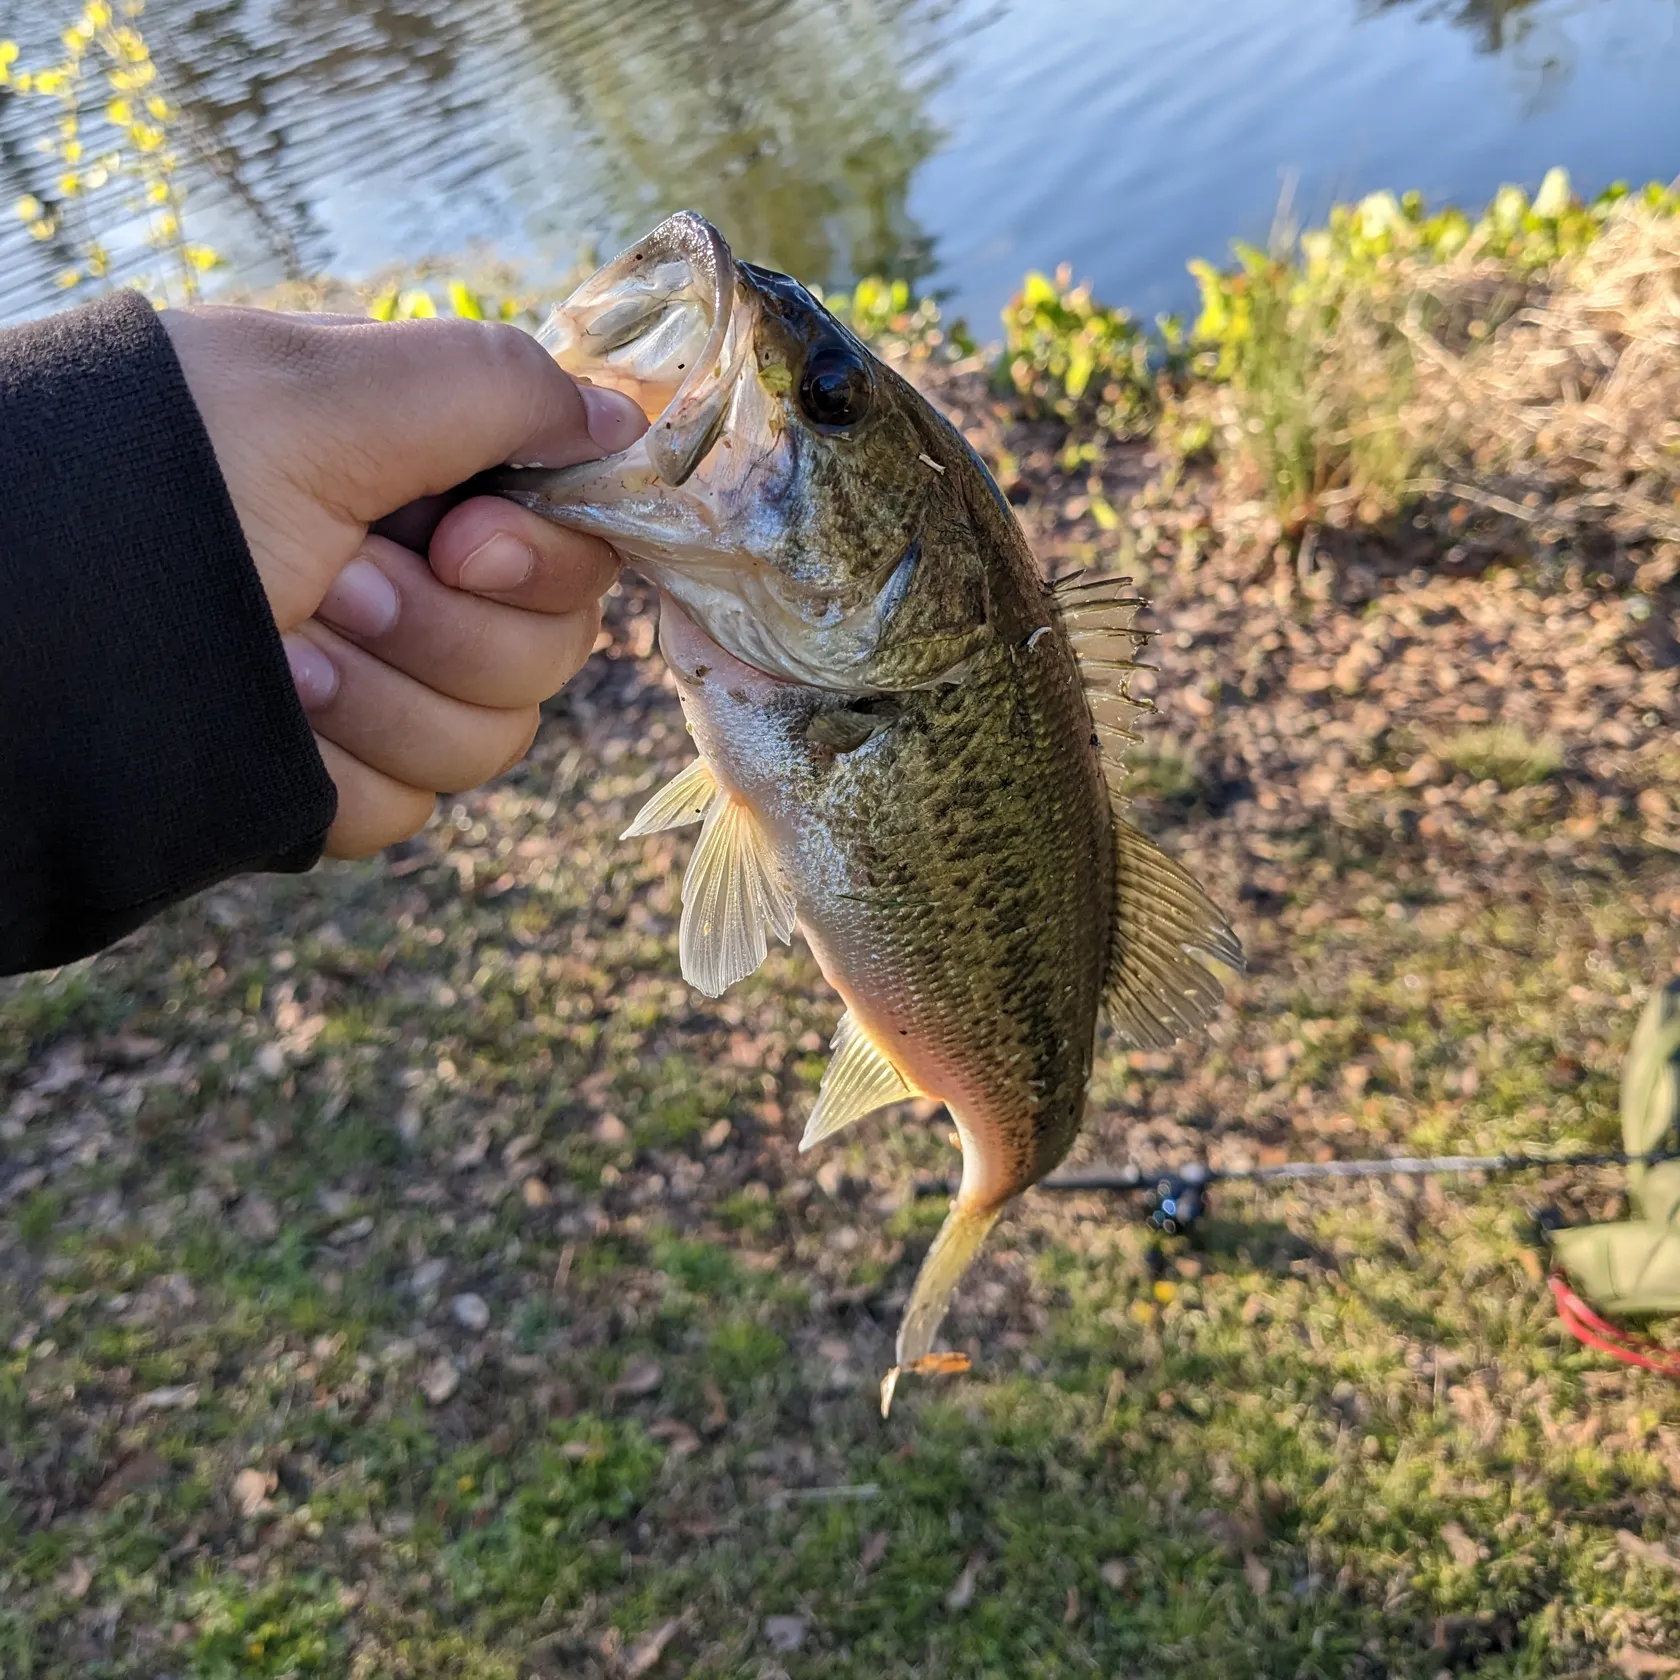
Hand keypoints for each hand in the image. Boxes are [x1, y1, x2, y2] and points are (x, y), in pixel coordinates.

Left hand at [161, 307, 645, 856]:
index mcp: (431, 488)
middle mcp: (419, 589)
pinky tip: (264, 709)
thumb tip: (626, 419)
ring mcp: (377, 693)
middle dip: (444, 630)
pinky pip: (402, 810)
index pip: (577, 551)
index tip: (463, 542)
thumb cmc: (166, 468)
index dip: (544, 561)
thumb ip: (498, 387)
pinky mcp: (328, 779)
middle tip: (337, 583)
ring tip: (278, 646)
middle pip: (546, 658)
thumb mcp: (327, 391)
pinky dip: (334, 766)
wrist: (19, 611)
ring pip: (485, 745)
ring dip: (382, 696)